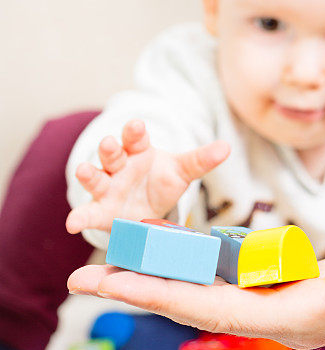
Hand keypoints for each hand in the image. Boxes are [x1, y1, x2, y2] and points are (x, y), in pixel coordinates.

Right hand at [66, 119, 229, 234]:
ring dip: (88, 173)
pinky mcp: (101, 210)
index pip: (135, 137)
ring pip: (96, 177)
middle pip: (112, 153)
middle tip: (110, 144)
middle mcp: (119, 166)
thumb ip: (201, 160)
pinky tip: (72, 224)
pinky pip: (88, 212)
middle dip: (110, 148)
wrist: (149, 207)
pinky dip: (79, 217)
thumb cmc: (162, 182)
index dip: (135, 131)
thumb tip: (226, 147)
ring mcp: (108, 187)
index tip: (137, 125)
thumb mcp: (182, 171)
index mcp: (139, 151)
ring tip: (85, 171)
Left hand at [67, 243, 324, 349]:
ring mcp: (293, 299)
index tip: (112, 282)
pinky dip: (198, 263)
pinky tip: (176, 249)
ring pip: (214, 290)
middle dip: (144, 289)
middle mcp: (291, 313)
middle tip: (85, 275)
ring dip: (163, 275)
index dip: (163, 294)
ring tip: (116, 258)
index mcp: (310, 314)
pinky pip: (236, 276)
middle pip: (202, 304)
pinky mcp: (298, 281)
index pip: (221, 309)